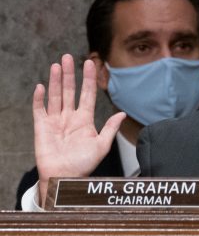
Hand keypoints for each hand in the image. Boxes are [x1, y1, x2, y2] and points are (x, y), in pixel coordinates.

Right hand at [33, 54, 125, 206]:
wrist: (65, 178)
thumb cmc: (83, 165)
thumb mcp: (102, 145)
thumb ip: (110, 128)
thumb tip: (122, 114)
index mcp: (85, 120)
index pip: (87, 94)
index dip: (88, 79)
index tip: (90, 63)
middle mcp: (70, 117)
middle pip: (69, 91)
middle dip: (68, 74)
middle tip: (67, 57)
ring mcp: (55, 121)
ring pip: (55, 96)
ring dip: (54, 80)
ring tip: (56, 65)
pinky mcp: (41, 127)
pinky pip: (39, 110)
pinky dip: (39, 98)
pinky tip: (41, 86)